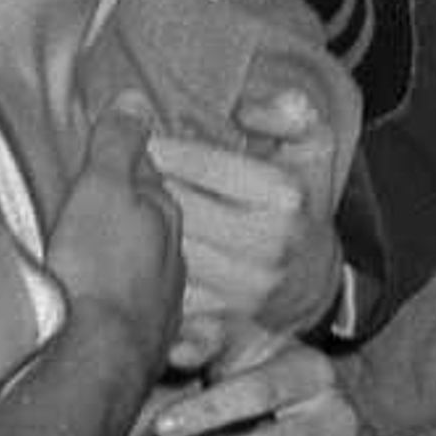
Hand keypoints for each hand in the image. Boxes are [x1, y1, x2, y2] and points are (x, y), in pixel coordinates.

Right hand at [47, 93, 181, 372]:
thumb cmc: (97, 270)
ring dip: (125, 256)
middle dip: (130, 209)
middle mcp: (172, 259)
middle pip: (150, 223)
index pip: (148, 175)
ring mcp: (161, 303)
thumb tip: (135, 99)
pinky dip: (118, 296)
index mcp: (163, 216)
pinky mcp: (143, 342)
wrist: (99, 361)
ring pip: (145, 267)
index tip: (110, 153)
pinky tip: (100, 302)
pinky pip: (131, 307)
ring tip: (96, 251)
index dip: (128, 161)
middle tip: (99, 198)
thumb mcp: (102, 191)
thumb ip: (118, 146)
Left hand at [150, 89, 345, 367]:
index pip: (199, 163)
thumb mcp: (313, 147)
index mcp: (283, 196)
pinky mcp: (224, 326)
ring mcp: (245, 290)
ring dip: (138, 230)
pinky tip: (137, 261)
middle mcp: (267, 246)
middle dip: (144, 187)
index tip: (144, 142)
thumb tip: (244, 109)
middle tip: (123, 173)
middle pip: (176, 207)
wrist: (313, 283)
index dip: (163, 149)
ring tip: (123, 212)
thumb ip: (291, 112)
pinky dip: (148, 279)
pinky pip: (168, 297)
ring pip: (165, 250)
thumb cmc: (302, 202)